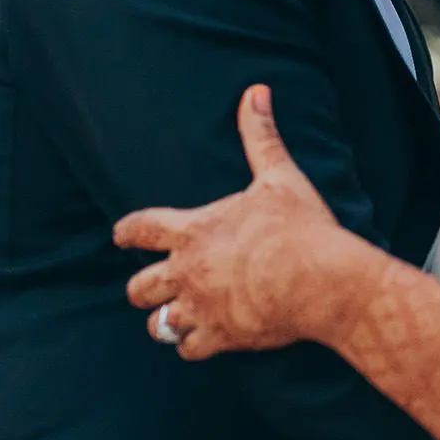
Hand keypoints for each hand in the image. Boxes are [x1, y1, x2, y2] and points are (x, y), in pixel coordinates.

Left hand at [116, 85, 352, 358]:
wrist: (321, 281)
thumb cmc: (299, 227)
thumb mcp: (279, 176)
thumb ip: (260, 136)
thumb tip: (256, 91)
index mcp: (194, 231)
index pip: (141, 229)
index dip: (126, 232)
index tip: (118, 236)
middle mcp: (187, 272)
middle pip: (139, 287)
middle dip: (143, 286)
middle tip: (150, 285)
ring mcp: (201, 308)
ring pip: (158, 324)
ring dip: (165, 319)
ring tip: (173, 317)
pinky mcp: (220, 337)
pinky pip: (189, 348)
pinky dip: (193, 344)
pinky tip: (203, 340)